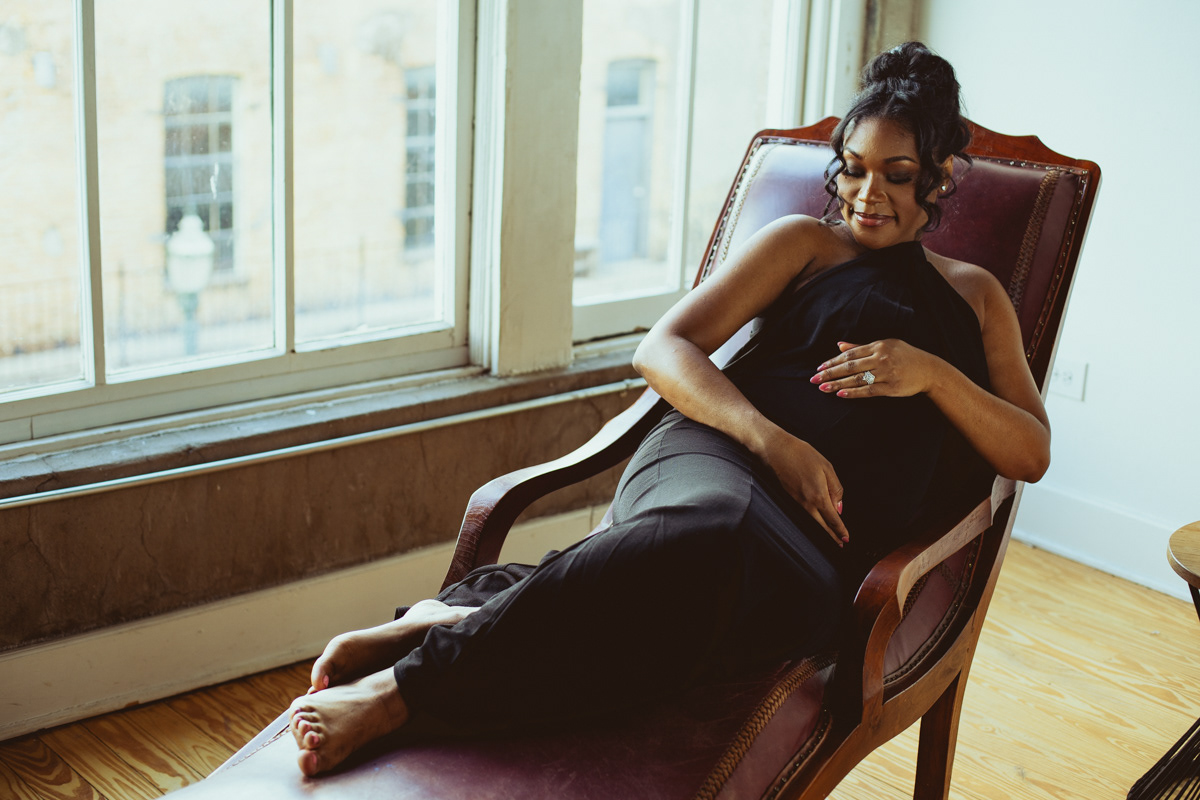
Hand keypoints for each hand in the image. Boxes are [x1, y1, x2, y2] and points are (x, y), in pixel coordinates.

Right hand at [757, 428, 848, 545]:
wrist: (776, 449)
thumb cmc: (802, 454)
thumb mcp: (827, 467)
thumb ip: (836, 488)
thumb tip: (838, 507)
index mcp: (819, 495)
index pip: (832, 519)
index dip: (840, 530)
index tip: (846, 538)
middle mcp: (807, 502)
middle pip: (821, 525)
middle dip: (832, 535)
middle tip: (840, 543)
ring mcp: (797, 500)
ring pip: (812, 520)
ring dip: (823, 529)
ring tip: (831, 535)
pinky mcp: (791, 496)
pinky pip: (805, 513)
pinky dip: (813, 519)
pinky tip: (817, 518)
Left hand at [810, 340, 940, 397]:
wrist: (929, 369)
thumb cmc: (905, 356)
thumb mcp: (886, 345)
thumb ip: (862, 347)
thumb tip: (839, 345)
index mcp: (878, 346)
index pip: (850, 354)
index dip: (833, 361)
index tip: (820, 367)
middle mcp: (881, 358)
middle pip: (850, 366)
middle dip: (830, 373)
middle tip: (814, 379)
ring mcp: (886, 373)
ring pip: (857, 379)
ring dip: (838, 384)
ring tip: (823, 388)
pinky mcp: (891, 388)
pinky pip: (869, 391)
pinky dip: (854, 392)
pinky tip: (841, 394)